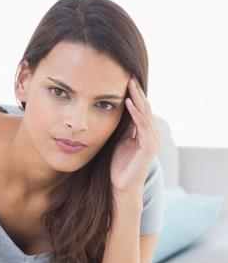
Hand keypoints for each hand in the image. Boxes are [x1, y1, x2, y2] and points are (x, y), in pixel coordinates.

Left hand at [110, 77, 159, 194]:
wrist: (120, 187)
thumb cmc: (116, 165)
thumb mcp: (115, 141)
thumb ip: (119, 128)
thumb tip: (110, 111)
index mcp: (142, 132)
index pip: (139, 108)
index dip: (132, 94)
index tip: (124, 79)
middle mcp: (150, 134)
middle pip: (144, 107)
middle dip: (136, 92)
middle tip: (129, 75)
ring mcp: (151, 140)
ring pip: (145, 114)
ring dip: (137, 98)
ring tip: (130, 84)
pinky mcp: (149, 147)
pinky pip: (143, 126)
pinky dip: (136, 114)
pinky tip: (129, 103)